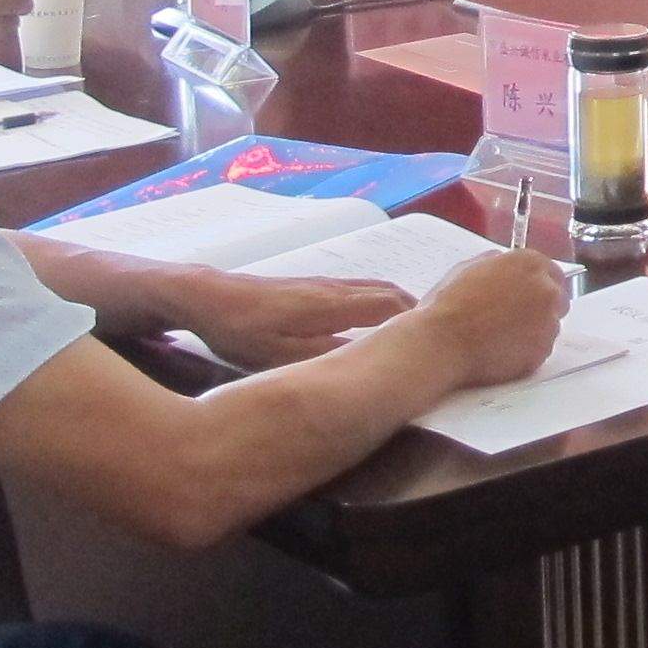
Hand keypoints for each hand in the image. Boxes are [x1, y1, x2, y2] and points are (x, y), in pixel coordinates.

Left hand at [177, 268, 414, 368]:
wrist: (208, 295)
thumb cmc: (241, 330)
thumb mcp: (279, 356)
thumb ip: (325, 358)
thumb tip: (367, 363)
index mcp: (332, 306)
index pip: (390, 305)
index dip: (417, 319)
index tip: (439, 337)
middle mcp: (335, 289)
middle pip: (389, 292)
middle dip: (417, 310)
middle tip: (436, 334)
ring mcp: (324, 284)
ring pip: (375, 287)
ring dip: (399, 303)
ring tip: (414, 326)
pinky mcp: (313, 286)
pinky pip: (360, 288)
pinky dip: (380, 300)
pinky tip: (375, 319)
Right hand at [410, 246, 569, 389]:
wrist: (441, 341)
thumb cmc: (448, 305)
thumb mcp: (469, 268)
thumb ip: (496, 263)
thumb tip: (503, 263)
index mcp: (530, 264)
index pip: (551, 272)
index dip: (537, 286)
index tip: (528, 296)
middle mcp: (546, 290)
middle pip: (557, 299)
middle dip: (539, 308)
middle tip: (514, 318)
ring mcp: (548, 321)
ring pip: (549, 326)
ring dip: (533, 330)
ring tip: (500, 336)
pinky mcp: (543, 350)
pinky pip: (540, 349)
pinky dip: (526, 351)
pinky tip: (501, 350)